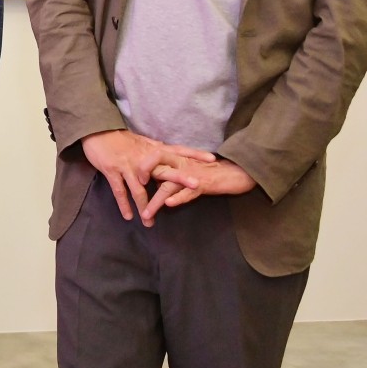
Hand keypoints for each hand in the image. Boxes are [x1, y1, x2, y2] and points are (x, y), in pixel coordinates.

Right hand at [80, 129, 215, 226]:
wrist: (96, 131)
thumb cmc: (118, 138)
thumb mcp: (140, 141)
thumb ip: (154, 150)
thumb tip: (169, 154)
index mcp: (151, 150)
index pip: (177, 150)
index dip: (194, 153)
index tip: (211, 158)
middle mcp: (142, 158)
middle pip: (164, 169)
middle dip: (181, 178)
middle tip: (197, 186)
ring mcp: (128, 166)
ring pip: (139, 189)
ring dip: (146, 207)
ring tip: (150, 223)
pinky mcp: (113, 171)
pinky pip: (120, 191)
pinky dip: (124, 204)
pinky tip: (128, 216)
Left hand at [141, 157, 258, 221]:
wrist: (235, 172)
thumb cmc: (207, 171)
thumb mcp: (184, 169)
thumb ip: (167, 173)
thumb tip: (151, 181)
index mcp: (176, 158)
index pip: (154, 153)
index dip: (142, 162)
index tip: (133, 173)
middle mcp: (181, 163)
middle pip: (157, 163)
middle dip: (142, 173)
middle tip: (132, 186)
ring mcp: (191, 174)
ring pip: (168, 185)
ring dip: (155, 200)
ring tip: (146, 214)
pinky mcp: (202, 185)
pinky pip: (188, 192)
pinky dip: (178, 198)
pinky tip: (168, 204)